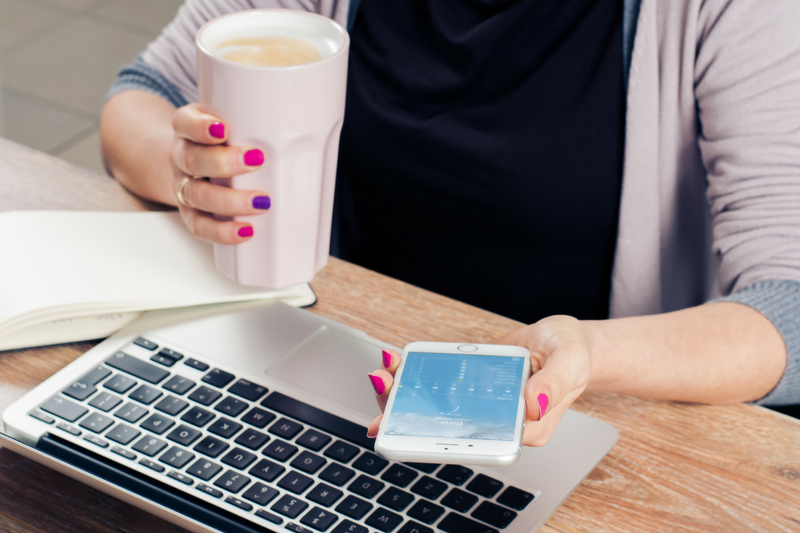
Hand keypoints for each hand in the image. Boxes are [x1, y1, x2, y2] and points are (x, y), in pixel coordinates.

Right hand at [170, 103, 270, 243]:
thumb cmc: (222, 143)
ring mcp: (184, 187)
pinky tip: (245, 231)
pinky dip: (221, 231)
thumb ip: (255, 122)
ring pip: (197, 195)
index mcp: (188, 129)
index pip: (185, 122)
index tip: (223, 130)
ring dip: (229, 201)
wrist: (191, 164)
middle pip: (193, 160)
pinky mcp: (191, 213)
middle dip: (224, 163)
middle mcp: (182, 157)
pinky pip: (200, 226)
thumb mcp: (232, 122)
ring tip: (260, 202)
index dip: (200, 127)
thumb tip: (306, 123)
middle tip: (256, 161)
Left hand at [366, 316, 592, 446]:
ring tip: (384, 372)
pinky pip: (442, 386)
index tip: (408, 425)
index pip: (476, 440)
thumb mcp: (569, 361)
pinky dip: (420, 376)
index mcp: (523, 429)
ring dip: (407, 392)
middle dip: (408, 411)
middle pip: (448, 426)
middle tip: (384, 385)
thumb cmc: (572, 353)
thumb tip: (533, 403)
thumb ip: (553, 383)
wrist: (567, 340)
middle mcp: (499, 422)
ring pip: (439, 407)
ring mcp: (484, 405)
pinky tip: (400, 364)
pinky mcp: (473, 387)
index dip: (438, 437)